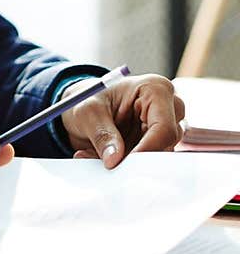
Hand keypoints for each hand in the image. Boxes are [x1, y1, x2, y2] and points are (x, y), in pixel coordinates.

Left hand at [60, 72, 184, 167]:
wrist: (84, 107)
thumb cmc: (89, 98)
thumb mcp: (87, 112)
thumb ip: (102, 134)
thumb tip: (114, 159)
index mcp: (155, 89)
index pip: (164, 127)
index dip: (147, 149)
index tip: (125, 163)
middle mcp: (168, 106)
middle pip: (166, 144)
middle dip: (137, 158)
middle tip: (111, 164)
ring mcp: (166, 125)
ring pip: (158, 155)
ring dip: (129, 162)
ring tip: (100, 154)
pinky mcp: (159, 142)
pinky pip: (150, 161)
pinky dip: (128, 164)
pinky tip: (106, 157)